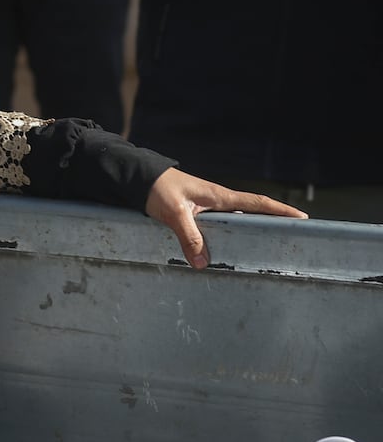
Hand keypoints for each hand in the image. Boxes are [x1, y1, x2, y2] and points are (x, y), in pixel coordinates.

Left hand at [144, 167, 306, 268]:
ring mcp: (208, 206)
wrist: (138, 178)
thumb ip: (189, 237)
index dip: (280, 210)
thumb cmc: (157, 189)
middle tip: (292, 237)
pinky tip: (228, 249)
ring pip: (236, 220)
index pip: (257, 202)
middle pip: (253, 211)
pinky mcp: (196, 212)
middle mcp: (218, 201)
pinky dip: (229, 234)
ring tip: (266, 247)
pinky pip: (220, 225)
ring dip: (251, 230)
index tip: (302, 218)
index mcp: (219, 196)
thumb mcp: (174, 213)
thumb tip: (203, 263)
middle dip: (273, 222)